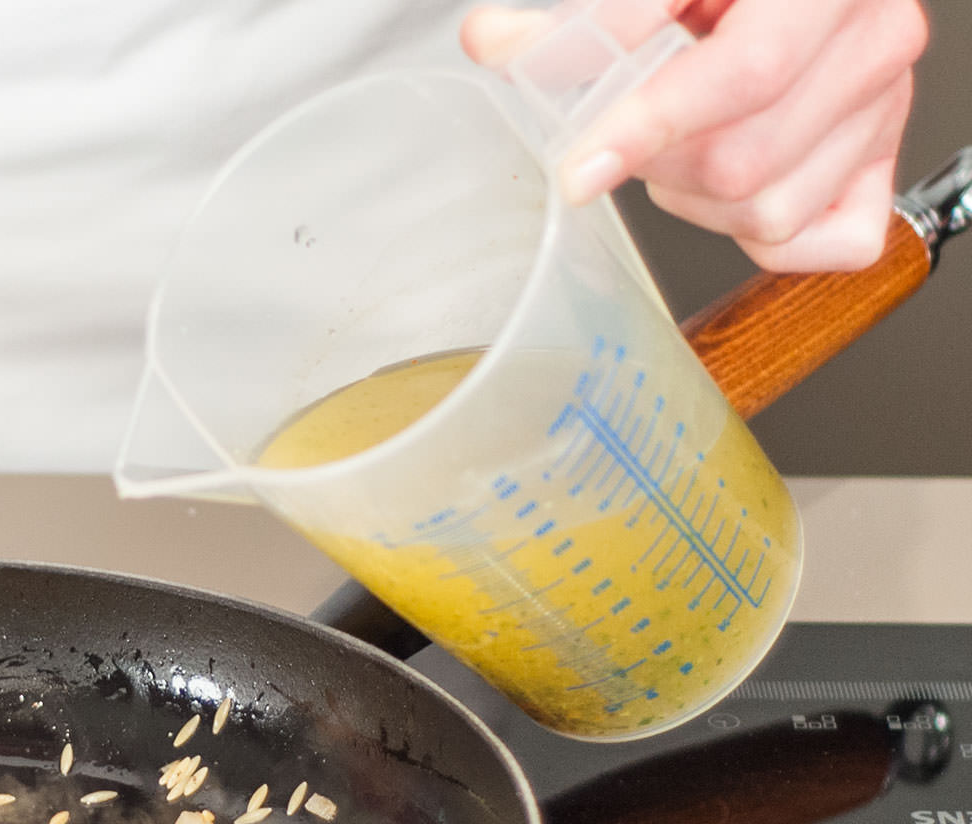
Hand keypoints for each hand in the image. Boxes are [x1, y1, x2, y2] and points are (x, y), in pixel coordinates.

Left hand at [464, 0, 929, 271]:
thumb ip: (588, 18)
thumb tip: (493, 41)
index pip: (744, 75)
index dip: (649, 127)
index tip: (579, 166)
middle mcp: (874, 44)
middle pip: (742, 161)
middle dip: (659, 163)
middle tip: (635, 129)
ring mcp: (885, 112)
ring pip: (767, 210)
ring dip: (697, 198)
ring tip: (689, 142)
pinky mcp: (881, 171)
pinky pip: (815, 246)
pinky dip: (759, 235)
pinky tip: (735, 184)